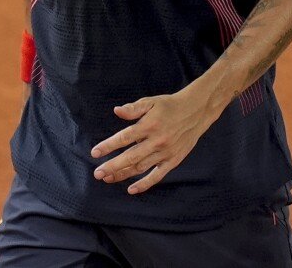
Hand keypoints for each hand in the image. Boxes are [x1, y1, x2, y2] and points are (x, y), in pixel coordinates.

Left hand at [90, 85, 220, 194]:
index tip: (95, 152)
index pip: (125, 137)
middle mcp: (157, 140)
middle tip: (97, 173)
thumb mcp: (152, 101)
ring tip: (107, 178)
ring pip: (141, 167)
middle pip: (131, 157)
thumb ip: (134, 108)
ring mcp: (165, 152)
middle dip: (112, 166)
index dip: (109, 146)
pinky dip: (145, 184)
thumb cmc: (170, 106)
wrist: (196, 111)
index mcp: (149, 125)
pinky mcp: (173, 160)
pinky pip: (157, 175)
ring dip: (123, 174)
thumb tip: (116, 111)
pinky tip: (131, 190)